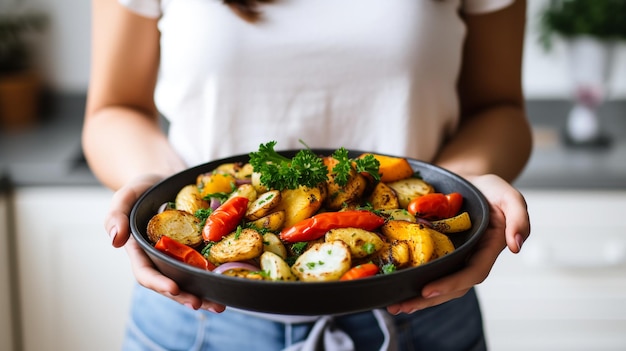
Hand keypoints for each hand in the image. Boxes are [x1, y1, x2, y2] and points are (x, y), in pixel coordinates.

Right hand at [104, 174, 225, 312]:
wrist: (164, 179)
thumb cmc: (142, 189)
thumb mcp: (126, 196)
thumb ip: (116, 215)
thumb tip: (115, 240)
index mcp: (140, 251)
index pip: (146, 273)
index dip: (159, 283)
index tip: (174, 288)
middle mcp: (160, 259)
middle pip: (171, 284)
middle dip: (185, 297)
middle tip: (202, 304)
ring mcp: (179, 256)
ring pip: (190, 281)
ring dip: (204, 295)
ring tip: (219, 305)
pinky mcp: (196, 250)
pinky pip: (205, 266)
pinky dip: (216, 277)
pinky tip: (230, 284)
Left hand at [387, 174, 529, 313]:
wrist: (468, 178)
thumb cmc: (490, 188)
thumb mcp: (509, 196)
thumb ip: (519, 218)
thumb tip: (516, 246)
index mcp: (488, 249)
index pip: (472, 273)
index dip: (450, 284)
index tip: (427, 290)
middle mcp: (470, 258)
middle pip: (451, 287)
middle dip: (427, 300)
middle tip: (400, 306)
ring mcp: (453, 257)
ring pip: (437, 283)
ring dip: (416, 297)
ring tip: (393, 306)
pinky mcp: (437, 251)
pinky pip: (426, 269)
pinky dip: (410, 279)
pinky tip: (391, 286)